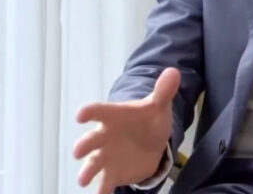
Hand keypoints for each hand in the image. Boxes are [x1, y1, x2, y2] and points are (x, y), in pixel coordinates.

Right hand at [73, 67, 180, 193]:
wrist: (150, 140)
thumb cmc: (148, 119)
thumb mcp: (158, 106)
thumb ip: (163, 91)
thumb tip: (174, 72)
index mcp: (113, 117)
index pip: (99, 111)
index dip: (90, 112)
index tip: (81, 115)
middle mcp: (104, 137)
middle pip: (90, 140)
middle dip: (83, 145)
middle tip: (78, 151)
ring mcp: (105, 157)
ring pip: (92, 165)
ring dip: (86, 172)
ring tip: (83, 180)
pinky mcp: (112, 174)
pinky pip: (104, 185)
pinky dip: (102, 192)